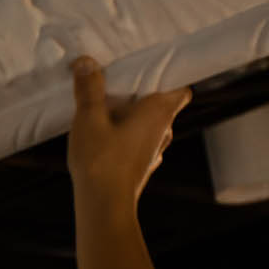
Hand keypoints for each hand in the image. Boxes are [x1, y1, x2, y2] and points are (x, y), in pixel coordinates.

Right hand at [67, 56, 189, 208]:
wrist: (104, 206)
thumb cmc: (101, 161)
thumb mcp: (89, 117)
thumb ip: (89, 88)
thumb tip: (86, 62)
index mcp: (158, 113)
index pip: (182, 90)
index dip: (171, 78)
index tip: (151, 70)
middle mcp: (163, 131)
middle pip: (164, 106)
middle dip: (144, 95)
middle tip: (118, 85)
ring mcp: (154, 152)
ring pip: (152, 127)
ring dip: (136, 118)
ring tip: (108, 111)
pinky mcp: (142, 168)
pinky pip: (140, 144)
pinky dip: (129, 138)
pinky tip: (107, 138)